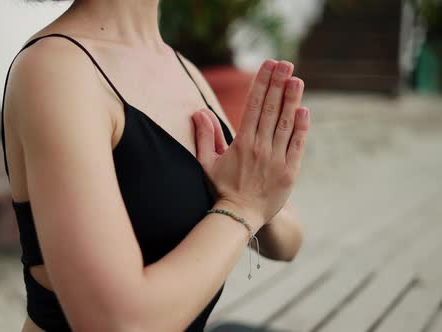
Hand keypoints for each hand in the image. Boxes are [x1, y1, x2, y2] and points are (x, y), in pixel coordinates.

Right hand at [192, 60, 309, 227]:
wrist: (240, 216)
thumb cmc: (222, 188)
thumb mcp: (207, 162)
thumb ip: (205, 136)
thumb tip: (199, 112)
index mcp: (241, 143)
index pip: (253, 106)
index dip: (261, 83)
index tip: (268, 66)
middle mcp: (260, 147)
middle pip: (271, 109)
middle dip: (278, 84)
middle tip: (285, 64)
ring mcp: (276, 159)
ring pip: (286, 124)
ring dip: (292, 100)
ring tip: (296, 79)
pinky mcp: (289, 171)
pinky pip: (297, 145)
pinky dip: (301, 128)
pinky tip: (304, 110)